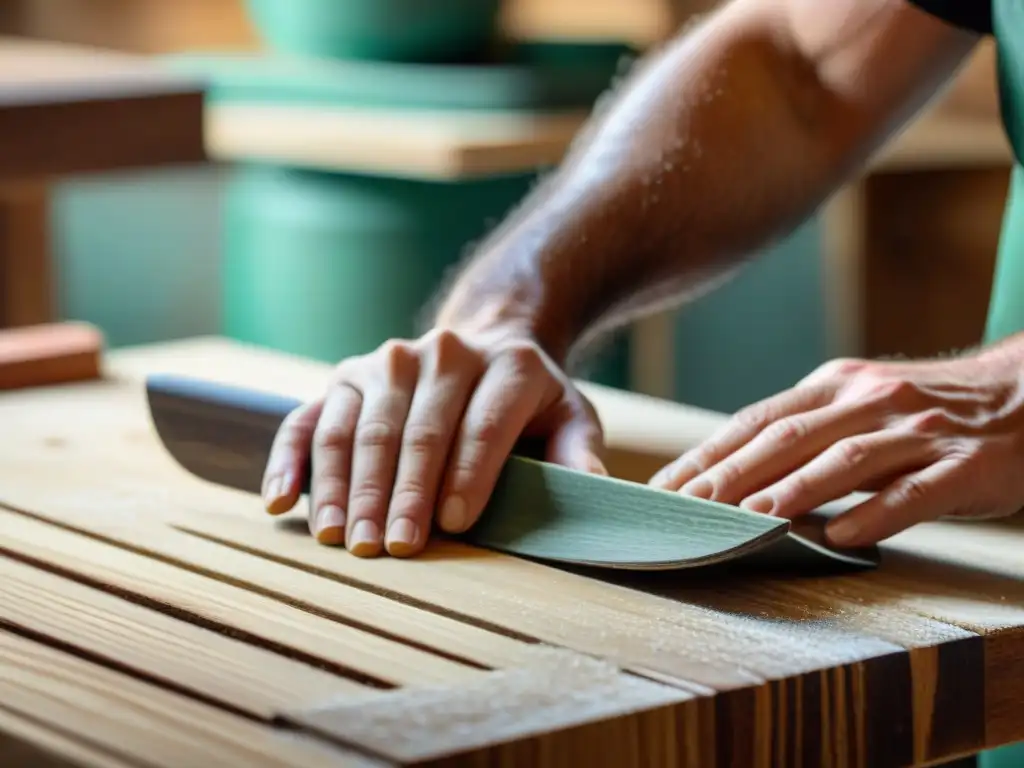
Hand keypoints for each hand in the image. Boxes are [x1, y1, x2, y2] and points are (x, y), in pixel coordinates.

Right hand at [259, 327, 605, 557]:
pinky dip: (290, 459)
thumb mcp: (570, 416)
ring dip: (346, 486)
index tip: (455, 525)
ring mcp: (382, 363)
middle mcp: (439, 353)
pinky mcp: (343, 379)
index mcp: (505, 363)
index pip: (482, 423)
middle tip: (390, 548)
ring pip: (357, 426)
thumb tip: (598, 490)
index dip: (468, 473)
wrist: (482, 346)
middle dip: (399, 493)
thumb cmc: (525, 402)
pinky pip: (308, 419)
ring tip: (342, 539)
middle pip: (413, 429)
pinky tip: (280, 501)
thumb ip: (580, 451)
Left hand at [650, 344, 1023, 546]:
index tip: (664, 487)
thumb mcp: (858, 401)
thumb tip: (731, 468)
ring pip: (844, 461)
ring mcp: (918, 430)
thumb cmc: (925, 410)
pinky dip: (874, 514)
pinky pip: (914, 493)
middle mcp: (871, 399)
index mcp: (836, 383)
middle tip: (684, 511)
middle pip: (788, 438)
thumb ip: (805, 427)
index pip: (757, 420)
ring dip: (791, 493)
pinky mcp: (964, 466)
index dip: (709, 453)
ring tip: (746, 523)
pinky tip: (839, 538)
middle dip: (730, 476)